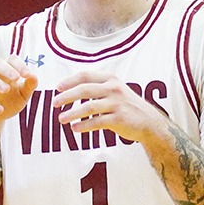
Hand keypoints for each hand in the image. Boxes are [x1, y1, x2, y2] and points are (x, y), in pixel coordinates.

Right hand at [0, 57, 37, 134]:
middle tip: (17, 77)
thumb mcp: (22, 96)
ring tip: (7, 90)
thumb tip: (34, 76)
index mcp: (5, 72)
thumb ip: (29, 86)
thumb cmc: (8, 103)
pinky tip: (0, 110)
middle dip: (7, 69)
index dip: (19, 64)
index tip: (27, 75)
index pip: (11, 60)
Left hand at [51, 70, 168, 145]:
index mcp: (110, 79)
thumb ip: (97, 87)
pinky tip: (75, 129)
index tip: (57, 87)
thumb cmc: (127, 106)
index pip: (86, 76)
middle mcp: (113, 88)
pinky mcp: (118, 118)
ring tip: (61, 119)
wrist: (148, 121)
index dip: (70, 81)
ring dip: (72, 113)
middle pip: (84, 89)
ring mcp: (116, 103)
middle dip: (67, 96)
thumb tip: (72, 89)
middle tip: (54, 103)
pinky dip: (84, 125)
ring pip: (88, 106)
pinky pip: (97, 122)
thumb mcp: (114, 90)